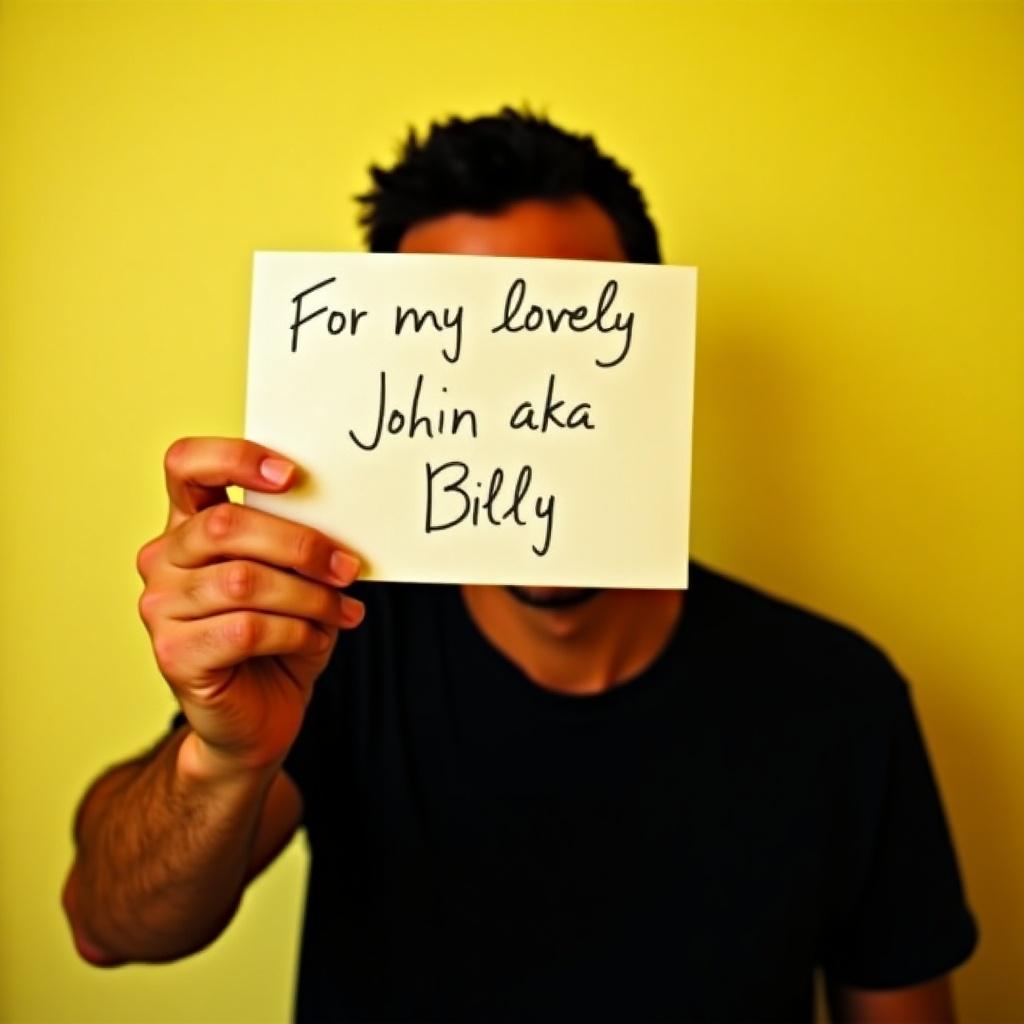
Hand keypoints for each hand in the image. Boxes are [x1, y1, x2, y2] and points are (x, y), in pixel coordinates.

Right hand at [137, 437, 363, 772]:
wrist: (259, 719)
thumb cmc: (279, 641)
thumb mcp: (293, 580)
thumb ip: (297, 543)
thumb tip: (341, 515)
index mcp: (190, 527)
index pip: (186, 466)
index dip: (235, 459)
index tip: (291, 476)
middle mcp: (164, 561)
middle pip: (226, 525)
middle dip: (301, 545)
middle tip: (348, 567)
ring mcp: (161, 608)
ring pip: (244, 582)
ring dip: (309, 595)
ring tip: (342, 610)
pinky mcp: (174, 654)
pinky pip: (247, 628)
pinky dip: (296, 632)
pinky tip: (316, 639)